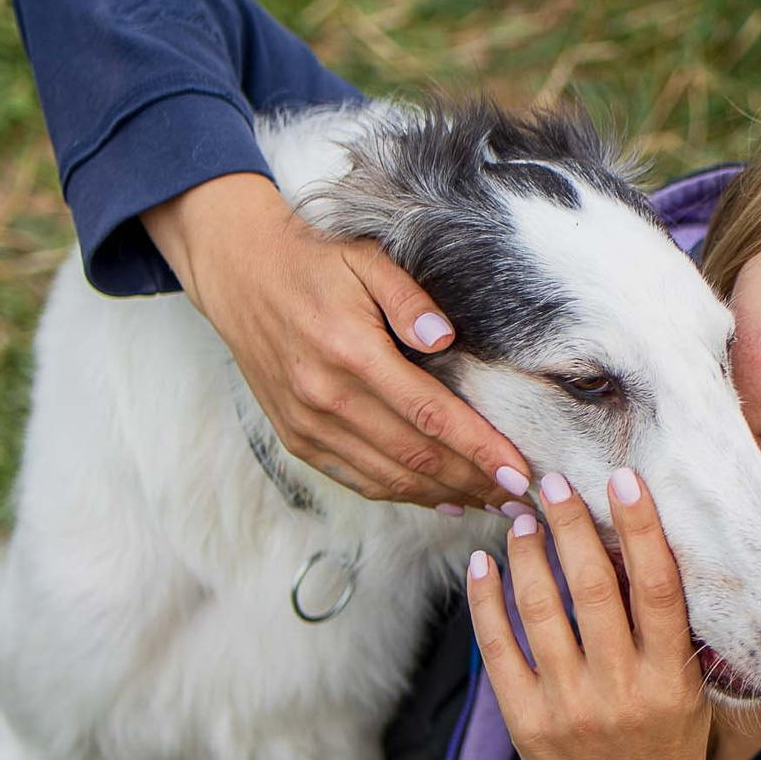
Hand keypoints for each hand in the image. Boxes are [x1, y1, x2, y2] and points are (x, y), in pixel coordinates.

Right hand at [143, 171, 529, 507]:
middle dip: (475, 481)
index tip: (519, 471)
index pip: (431, 415)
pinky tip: (441, 498)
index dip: (479, 448)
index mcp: (351, 352)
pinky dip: (403, 494)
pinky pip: (358, 479)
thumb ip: (408, 298)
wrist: (239, 272)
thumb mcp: (365, 257)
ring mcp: (308, 424)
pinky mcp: (297, 437)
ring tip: (492, 501)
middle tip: (521, 496)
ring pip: (389, 477)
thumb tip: (444, 337)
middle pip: (416, 456)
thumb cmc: (312, 260)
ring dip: (445, 495)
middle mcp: (326, 397)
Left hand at [465, 468, 731, 759]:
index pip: (659, 587)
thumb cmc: (668, 747)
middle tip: (554, 481)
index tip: (624, 480)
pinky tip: (486, 564)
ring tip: (524, 516)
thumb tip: (631, 543)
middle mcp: (622, 691)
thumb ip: (664, 629)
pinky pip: (499, 648)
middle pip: (595, 587)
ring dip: (530, 552)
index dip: (641, 528)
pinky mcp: (527, 723)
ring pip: (543, 609)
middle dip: (572, 525)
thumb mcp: (688, 690)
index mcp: (671, 679)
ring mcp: (570, 709)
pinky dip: (488, 601)